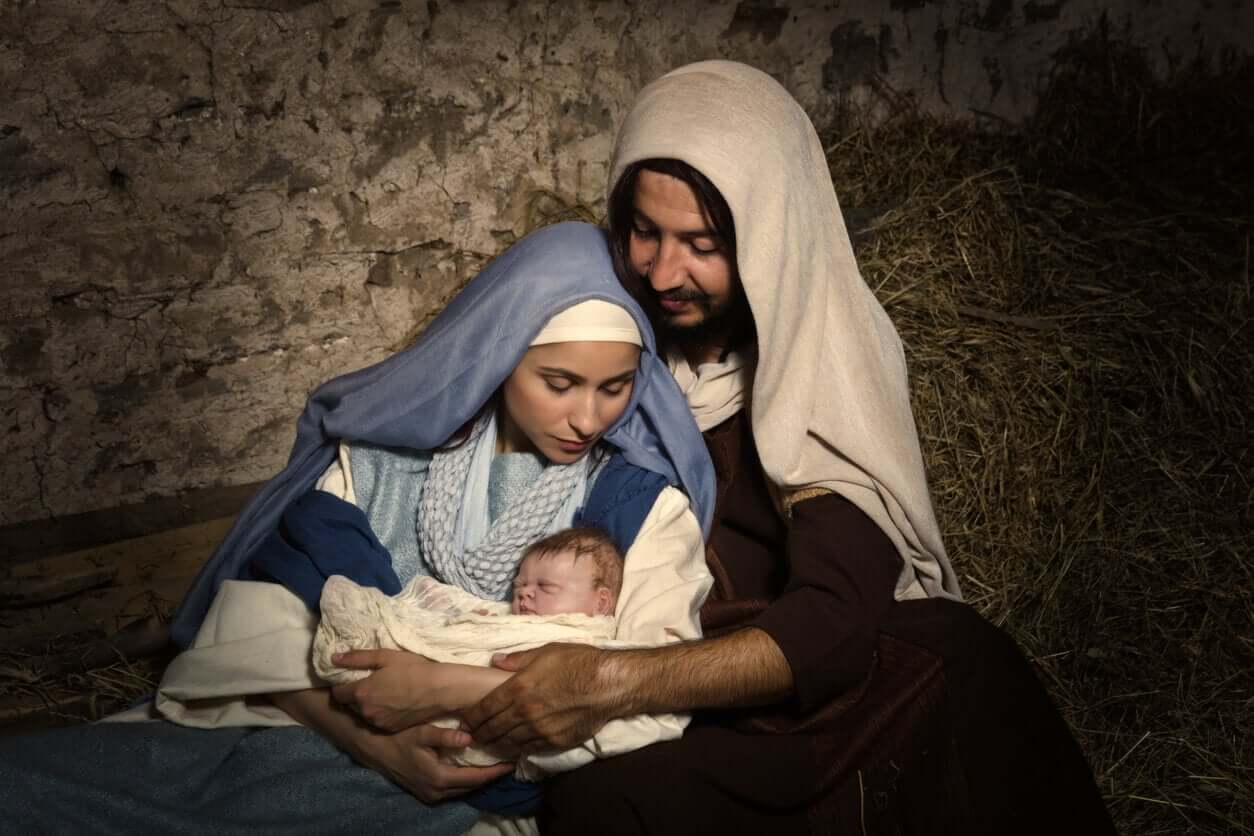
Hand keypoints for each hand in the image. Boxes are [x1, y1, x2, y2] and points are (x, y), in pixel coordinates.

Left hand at [330, 649, 448, 731]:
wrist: (439, 690)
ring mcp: (378, 723)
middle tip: (371, 684)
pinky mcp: (390, 729)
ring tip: (384, 693)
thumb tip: (334, 658)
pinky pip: (377, 721)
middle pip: (349, 704)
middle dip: (355, 695)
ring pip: (364, 713)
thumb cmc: (413, 669)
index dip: (342, 685)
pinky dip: (380, 713)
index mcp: (361, 692)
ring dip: (368, 705)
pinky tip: (393, 703)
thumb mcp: (385, 657)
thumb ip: (357, 658)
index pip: (337, 693)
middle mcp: (366, 711)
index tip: (352, 678)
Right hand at [361, 722, 513, 802]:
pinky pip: (454, 789)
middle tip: (510, 760)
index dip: (495, 771)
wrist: (374, 751)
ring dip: (480, 778)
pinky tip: (475, 769)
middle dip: (492, 775)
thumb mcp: (421, 733)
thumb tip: (469, 737)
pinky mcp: (427, 793)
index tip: (512, 762)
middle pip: (473, 786)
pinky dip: (468, 780)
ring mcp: (432, 795)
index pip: (476, 777)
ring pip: (464, 790)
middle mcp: (437, 792)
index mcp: (439, 777)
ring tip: (497, 764)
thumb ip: (445, 736)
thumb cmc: (398, 739)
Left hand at [462, 643, 627, 755]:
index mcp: (518, 687)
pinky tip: (513, 749)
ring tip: (489, 745)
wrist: (608, 684)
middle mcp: (524, 712)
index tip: (464, 722)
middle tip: (472, 736)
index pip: (486, 707)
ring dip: (495, 745)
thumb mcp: (546, 651)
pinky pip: (529, 748)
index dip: (472, 717)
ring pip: (509, 742)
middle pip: (494, 728)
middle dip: (480, 734)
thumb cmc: (578, 661)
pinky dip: (517, 750)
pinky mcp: (554, 742)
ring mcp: (539, 730)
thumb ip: (518, 659)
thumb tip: (495, 660)